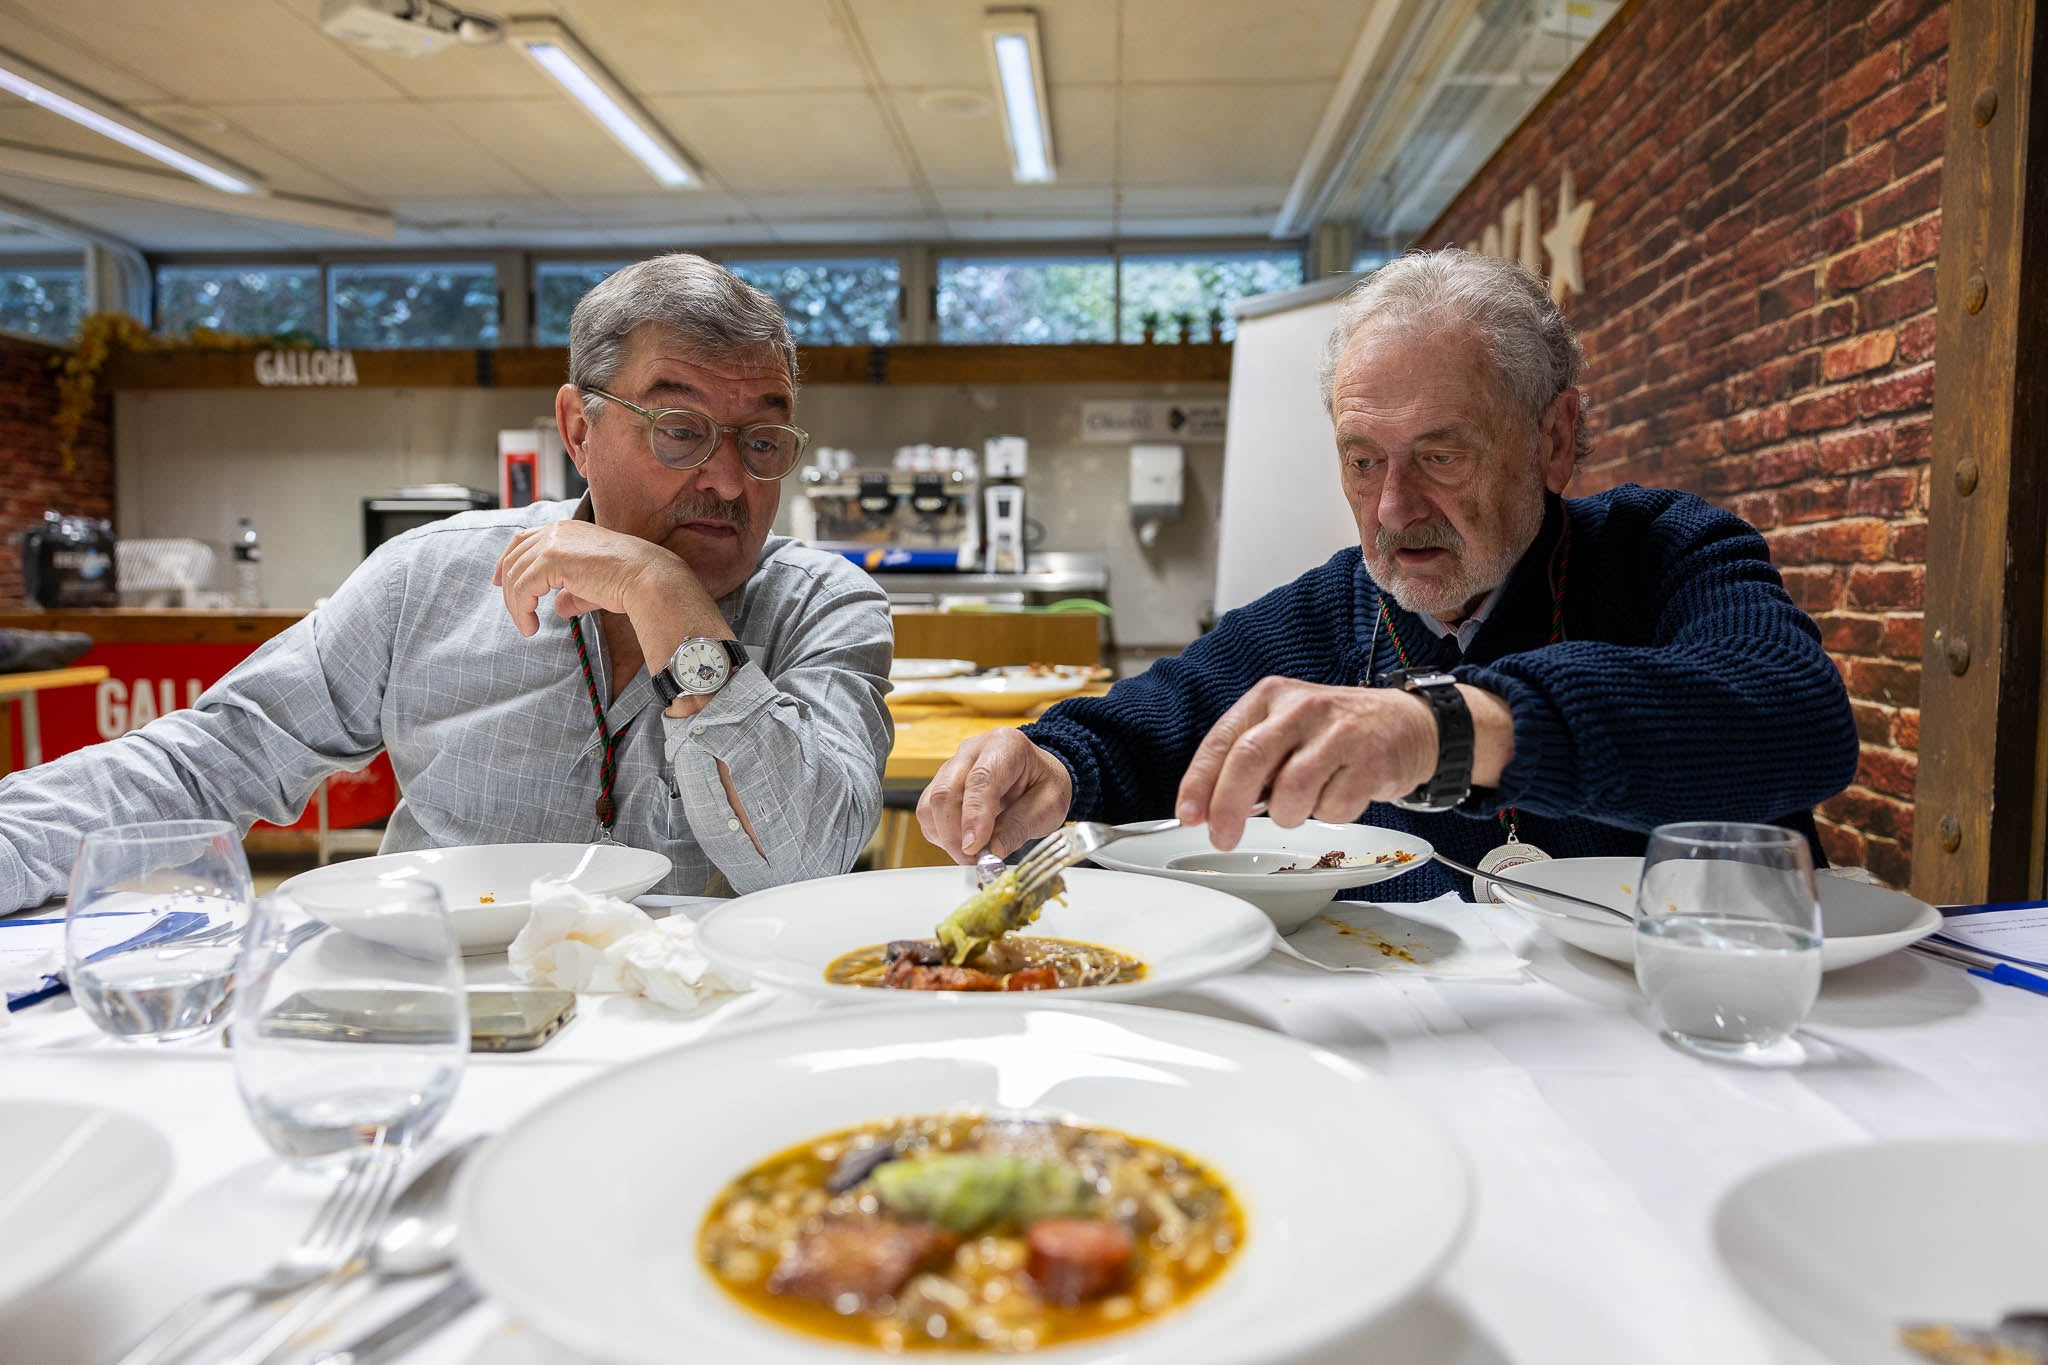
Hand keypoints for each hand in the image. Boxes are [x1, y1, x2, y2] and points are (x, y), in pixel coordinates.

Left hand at [492, 520, 700, 637]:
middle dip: (509, 589)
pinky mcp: (552, 560)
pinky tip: (531, 625)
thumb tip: (558, 607)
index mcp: (566, 530)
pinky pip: (523, 588)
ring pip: (515, 575)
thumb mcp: (592, 584)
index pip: (523, 540)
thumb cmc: (628, 580)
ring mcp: (552, 543)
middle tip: (517, 615)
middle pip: (514, 557)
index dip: (507, 561)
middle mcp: (556, 531)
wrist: (645, 577)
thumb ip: (571, 592)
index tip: (500, 582)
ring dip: (516, 605)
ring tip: (527, 627)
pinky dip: (521, 610)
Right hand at [918, 729, 1073, 862]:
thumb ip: (1020, 826)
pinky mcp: (940, 784)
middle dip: (955, 834)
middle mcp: (972, 751)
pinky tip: (964, 841)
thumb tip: (991, 852)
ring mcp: (952, 766)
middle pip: (946, 792)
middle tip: (974, 861)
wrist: (1035, 774)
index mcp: (1005, 746)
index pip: (980, 779)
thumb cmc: (1043, 784)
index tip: (974, 847)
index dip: (974, 816)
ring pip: (931, 805)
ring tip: (973, 854)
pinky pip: (928, 813)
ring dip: (946, 837)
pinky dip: (941, 835)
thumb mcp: (1049, 806)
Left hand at [1175, 677, 1512, 849]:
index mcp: (1270, 697)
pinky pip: (1334, 808)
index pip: (1222, 741)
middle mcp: (1302, 708)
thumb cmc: (1336, 732)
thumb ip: (1250, 759)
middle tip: (1223, 837)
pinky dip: (1330, 814)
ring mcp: (1338, 732)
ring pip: (1291, 793)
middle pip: (1249, 762)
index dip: (1200, 783)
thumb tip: (1210, 806)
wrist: (1411, 724)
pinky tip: (1340, 794)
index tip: (1189, 815)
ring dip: (1290, 814)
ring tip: (1305, 803)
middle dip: (1229, 808)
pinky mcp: (1371, 760)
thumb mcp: (1286, 729)